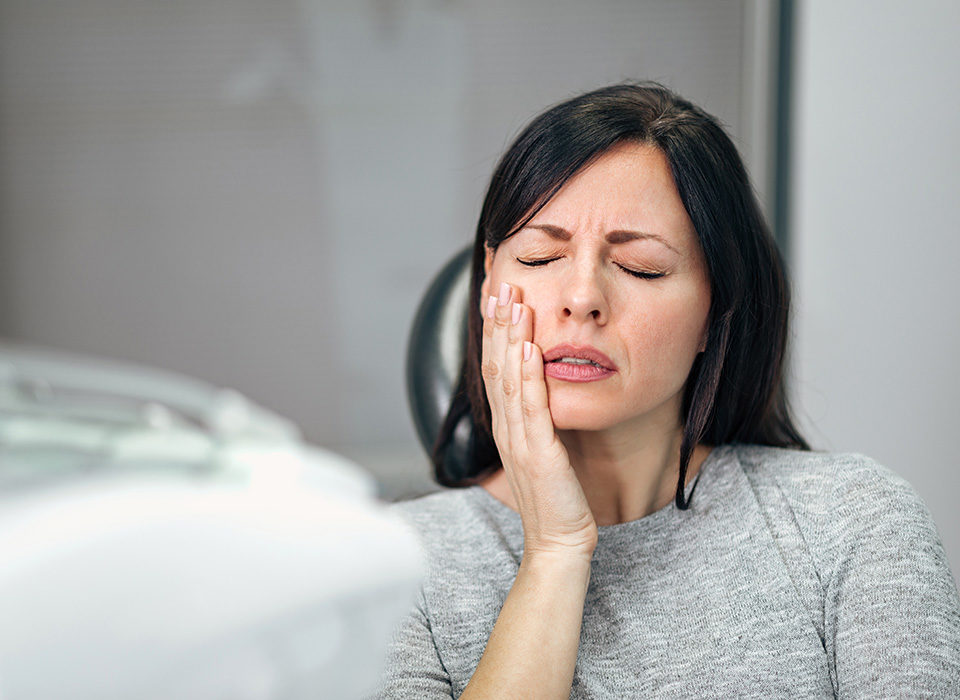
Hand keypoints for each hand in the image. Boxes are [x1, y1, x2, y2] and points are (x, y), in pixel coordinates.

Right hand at [482, 282, 598, 560]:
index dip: (494, 330)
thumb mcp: (543, 451)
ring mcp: (519, 440)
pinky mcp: (538, 453)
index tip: (496, 295)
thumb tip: (543, 388)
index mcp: (507, 426)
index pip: (495, 368)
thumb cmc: (556, 499)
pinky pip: (530, 406)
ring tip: (513, 300)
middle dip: (496, 322)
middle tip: (498, 282)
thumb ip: (538, 420)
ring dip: (509, 336)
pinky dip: (526, 374)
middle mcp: (507, 428)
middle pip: (495, 364)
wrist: (558, 542)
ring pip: (508, 378)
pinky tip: (527, 346)